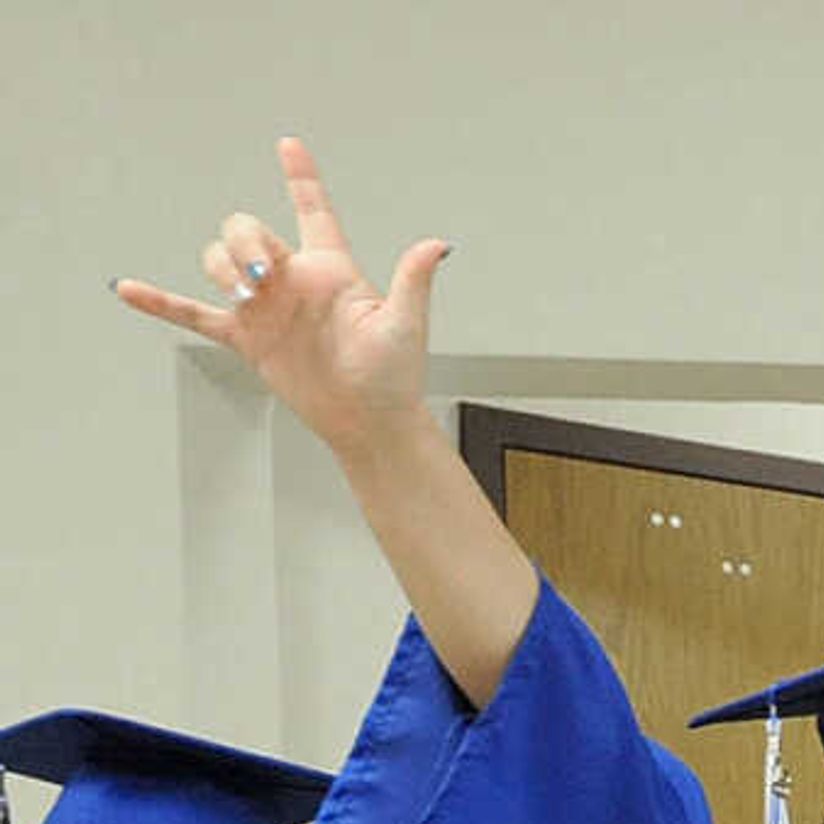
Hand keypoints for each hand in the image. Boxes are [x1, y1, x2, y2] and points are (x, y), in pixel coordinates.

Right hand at [115, 137, 446, 456]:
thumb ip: (412, 280)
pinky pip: (193, 314)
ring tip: (245, 293)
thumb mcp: (404, 324)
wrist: (369, 422)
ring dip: (223, 267)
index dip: (301, 177)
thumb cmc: (394, 376)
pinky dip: (161, 302)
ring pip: (219, 262)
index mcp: (329, 269)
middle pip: (245, 230)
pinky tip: (128, 290)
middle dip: (242, 240)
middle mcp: (292, 280)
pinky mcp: (247, 338)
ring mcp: (265, 307)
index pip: (312, 211)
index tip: (289, 145)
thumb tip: (438, 246)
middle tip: (260, 272)